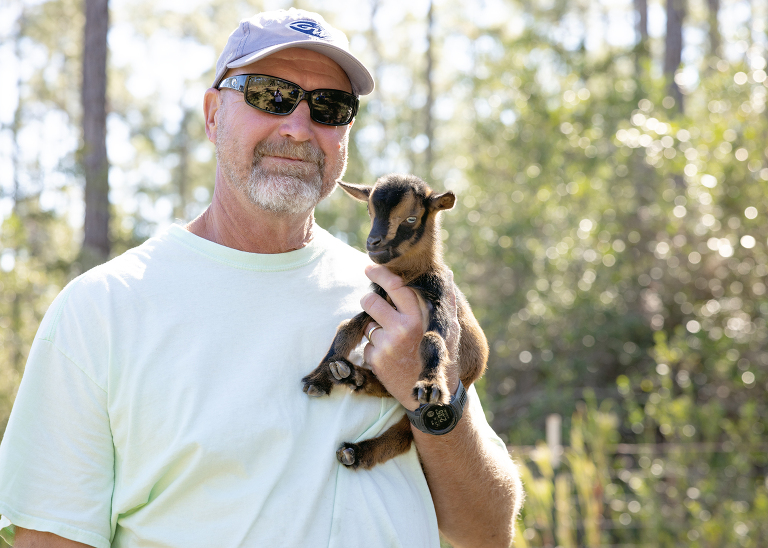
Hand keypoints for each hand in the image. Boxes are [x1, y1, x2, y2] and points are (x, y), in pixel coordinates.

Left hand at [361, 265, 460, 409]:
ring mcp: (386, 345)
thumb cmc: (442, 359)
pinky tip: (391, 358)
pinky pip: (367, 345)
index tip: (370, 266)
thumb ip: (445, 302)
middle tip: (373, 303)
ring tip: (394, 343)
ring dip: (376, 330)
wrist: (430, 398)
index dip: (380, 273)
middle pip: (370, 301)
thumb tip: (448, 273)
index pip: (395, 286)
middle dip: (369, 300)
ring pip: (368, 324)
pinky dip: (375, 349)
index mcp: (419, 317)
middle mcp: (401, 328)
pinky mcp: (375, 360)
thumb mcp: (449, 330)